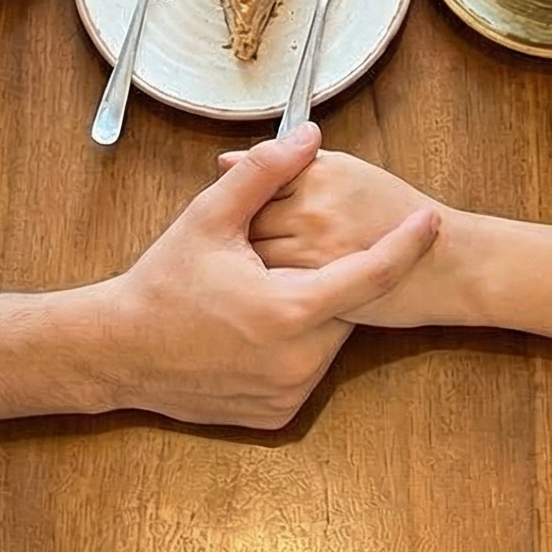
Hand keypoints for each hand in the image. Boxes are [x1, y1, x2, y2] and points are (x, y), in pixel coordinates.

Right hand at [95, 125, 438, 426]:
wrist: (120, 352)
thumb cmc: (165, 281)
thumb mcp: (210, 216)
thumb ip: (265, 173)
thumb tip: (308, 135)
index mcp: (289, 310)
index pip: (370, 275)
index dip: (405, 244)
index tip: (431, 220)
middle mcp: (297, 361)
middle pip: (344, 306)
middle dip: (324, 275)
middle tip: (276, 260)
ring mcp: (288, 394)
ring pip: (326, 339)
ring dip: (309, 311)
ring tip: (257, 294)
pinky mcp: (277, 416)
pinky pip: (304, 370)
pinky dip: (292, 346)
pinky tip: (251, 331)